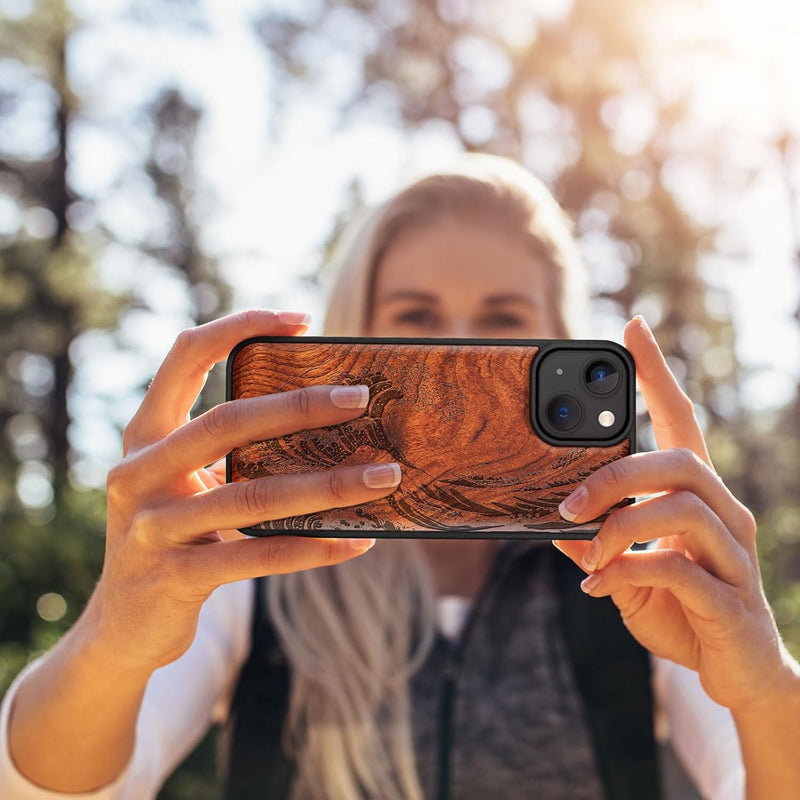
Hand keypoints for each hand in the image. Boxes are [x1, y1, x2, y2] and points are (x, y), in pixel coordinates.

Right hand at [87, 310, 401, 674]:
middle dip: (300, 407)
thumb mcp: (186, 485)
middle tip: (361, 399)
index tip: (301, 319)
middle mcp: (139, 473)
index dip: (239, 327)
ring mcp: (152, 527)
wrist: (122, 626)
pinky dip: (314, 547)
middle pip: (227, 422)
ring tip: (384, 476)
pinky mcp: (174, 577)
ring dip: (329, 485)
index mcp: (145, 435)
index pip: (185, 357)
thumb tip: (326, 422)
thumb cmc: (174, 537)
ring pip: (253, 495)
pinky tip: (358, 541)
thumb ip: (229, 453)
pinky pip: (258, 557)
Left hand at [553, 316, 796, 713]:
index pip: (681, 420)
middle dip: (616, 475)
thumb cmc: (681, 609)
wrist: (736, 672)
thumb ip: (597, 546)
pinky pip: (679, 569)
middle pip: (679, 461)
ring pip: (682, 508)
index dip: (657, 374)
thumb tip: (554, 527)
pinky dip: (629, 571)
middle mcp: (724, 514)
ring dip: (619, 526)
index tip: (632, 329)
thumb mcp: (626, 572)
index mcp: (697, 497)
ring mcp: (734, 556)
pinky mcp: (731, 600)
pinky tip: (600, 586)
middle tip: (567, 504)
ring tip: (586, 551)